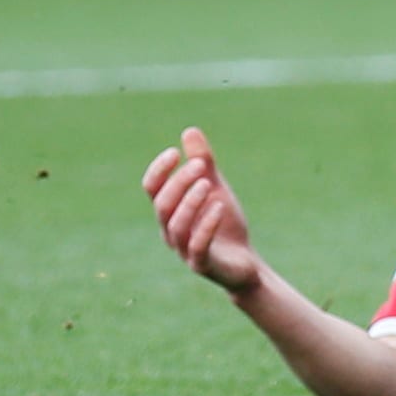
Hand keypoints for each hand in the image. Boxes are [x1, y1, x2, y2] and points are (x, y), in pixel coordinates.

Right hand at [144, 127, 265, 295]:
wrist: (243, 263)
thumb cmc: (223, 224)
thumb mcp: (214, 187)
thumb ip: (203, 162)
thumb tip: (189, 130)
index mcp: (169, 211)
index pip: (152, 189)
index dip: (159, 171)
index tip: (175, 152)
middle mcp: (171, 231)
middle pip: (163, 206)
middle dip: (178, 183)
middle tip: (200, 165)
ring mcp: (185, 250)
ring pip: (176, 227)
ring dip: (190, 202)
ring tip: (207, 183)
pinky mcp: (203, 265)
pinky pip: (198, 247)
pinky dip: (206, 226)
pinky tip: (219, 207)